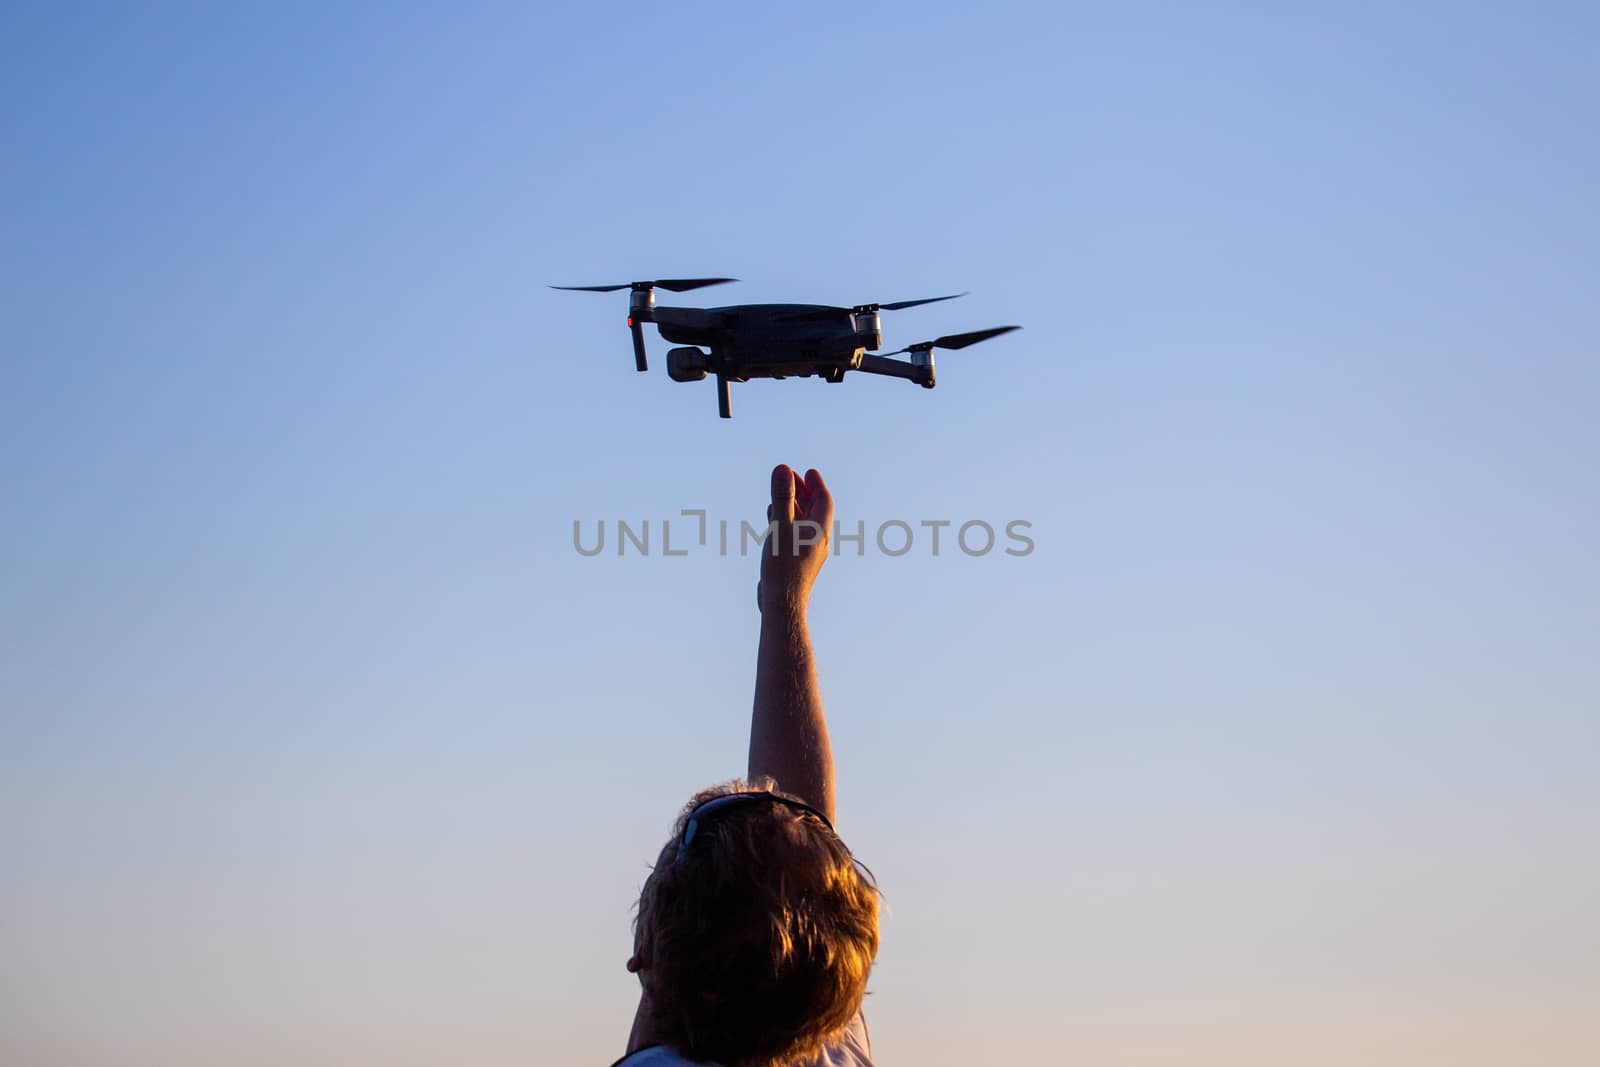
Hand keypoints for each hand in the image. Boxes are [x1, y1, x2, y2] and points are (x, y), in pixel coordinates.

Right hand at [757, 464, 832, 615]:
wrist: (782, 605)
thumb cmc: (783, 566)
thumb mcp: (780, 526)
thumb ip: (782, 497)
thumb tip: (783, 468)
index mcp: (820, 531)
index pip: (823, 501)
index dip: (816, 484)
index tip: (808, 471)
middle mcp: (818, 542)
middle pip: (815, 510)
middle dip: (804, 492)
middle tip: (792, 476)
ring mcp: (808, 553)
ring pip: (803, 523)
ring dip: (794, 505)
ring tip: (782, 493)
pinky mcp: (796, 562)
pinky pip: (794, 534)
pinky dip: (786, 520)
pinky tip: (773, 518)